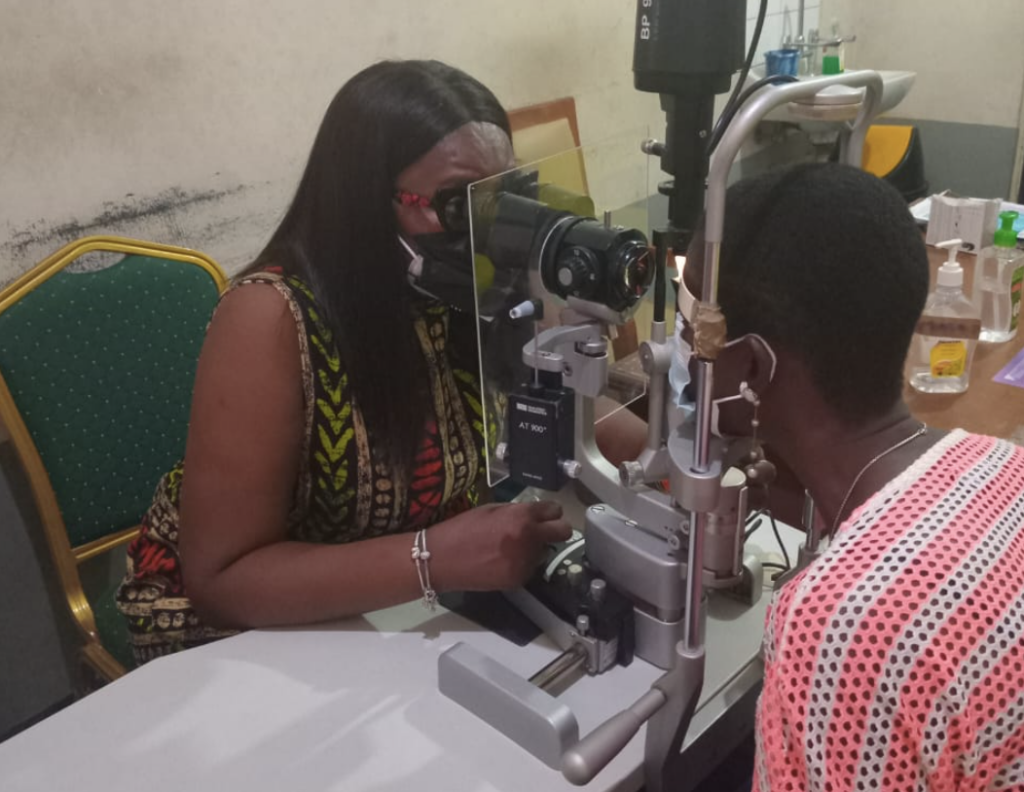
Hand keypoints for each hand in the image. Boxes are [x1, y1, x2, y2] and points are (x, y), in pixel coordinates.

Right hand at [428, 501, 572, 591]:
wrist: (441, 559)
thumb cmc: (462, 528)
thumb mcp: (491, 510)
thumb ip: (516, 511)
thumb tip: (534, 515)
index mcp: (522, 516)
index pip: (555, 510)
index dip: (550, 512)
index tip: (545, 515)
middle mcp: (529, 539)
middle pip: (563, 532)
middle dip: (555, 529)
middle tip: (542, 530)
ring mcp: (526, 562)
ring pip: (545, 551)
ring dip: (535, 548)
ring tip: (510, 547)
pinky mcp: (519, 579)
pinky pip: (530, 567)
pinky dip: (522, 563)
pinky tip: (502, 561)